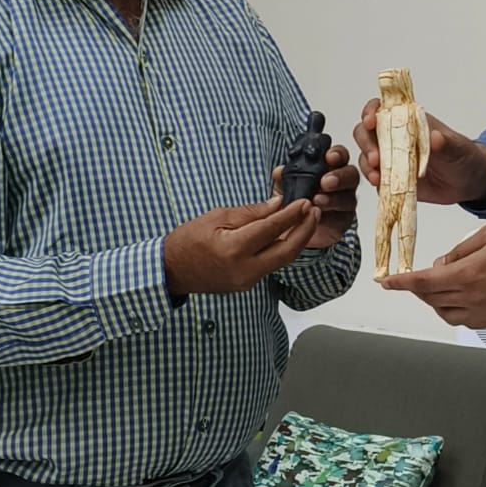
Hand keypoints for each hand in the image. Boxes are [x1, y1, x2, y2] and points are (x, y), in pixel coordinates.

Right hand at [163, 197, 318, 295]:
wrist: (171, 270)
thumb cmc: (188, 239)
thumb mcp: (217, 216)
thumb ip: (250, 213)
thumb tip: (277, 205)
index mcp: (234, 249)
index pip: (272, 229)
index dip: (291, 215)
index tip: (304, 202)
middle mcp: (244, 269)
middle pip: (287, 251)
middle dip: (305, 230)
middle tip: (314, 211)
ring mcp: (247, 281)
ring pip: (282, 260)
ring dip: (297, 240)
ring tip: (307, 220)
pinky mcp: (247, 285)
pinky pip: (271, 265)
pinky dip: (282, 249)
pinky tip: (288, 234)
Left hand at [270, 144, 358, 249]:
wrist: (292, 229)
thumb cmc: (292, 203)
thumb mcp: (282, 189)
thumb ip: (282, 179)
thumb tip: (279, 171)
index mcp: (328, 167)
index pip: (338, 156)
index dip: (336, 154)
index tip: (329, 157)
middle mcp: (341, 182)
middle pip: (351, 174)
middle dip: (339, 176)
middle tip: (325, 181)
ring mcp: (345, 201)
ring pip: (349, 196)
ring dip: (333, 197)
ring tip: (317, 200)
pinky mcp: (344, 219)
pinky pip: (344, 216)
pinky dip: (331, 215)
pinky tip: (319, 213)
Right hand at [353, 101, 485, 204]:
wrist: (468, 183)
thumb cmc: (462, 156)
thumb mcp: (458, 148)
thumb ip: (446, 143)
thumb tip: (435, 137)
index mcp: (409, 120)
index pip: (382, 108)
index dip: (371, 111)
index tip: (370, 121)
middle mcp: (395, 137)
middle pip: (366, 132)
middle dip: (366, 143)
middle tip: (375, 158)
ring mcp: (392, 158)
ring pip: (366, 156)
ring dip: (367, 165)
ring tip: (377, 177)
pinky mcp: (392, 178)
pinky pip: (375, 177)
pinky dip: (373, 180)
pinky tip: (379, 185)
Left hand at [379, 214, 485, 328]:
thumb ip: (461, 250)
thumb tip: (441, 262)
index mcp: (472, 274)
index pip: (425, 283)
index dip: (401, 283)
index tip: (386, 283)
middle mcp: (479, 299)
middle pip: (434, 300)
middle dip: (418, 290)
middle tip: (411, 278)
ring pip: (449, 315)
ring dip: (435, 302)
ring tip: (434, 286)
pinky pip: (470, 320)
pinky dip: (455, 310)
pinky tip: (458, 296)